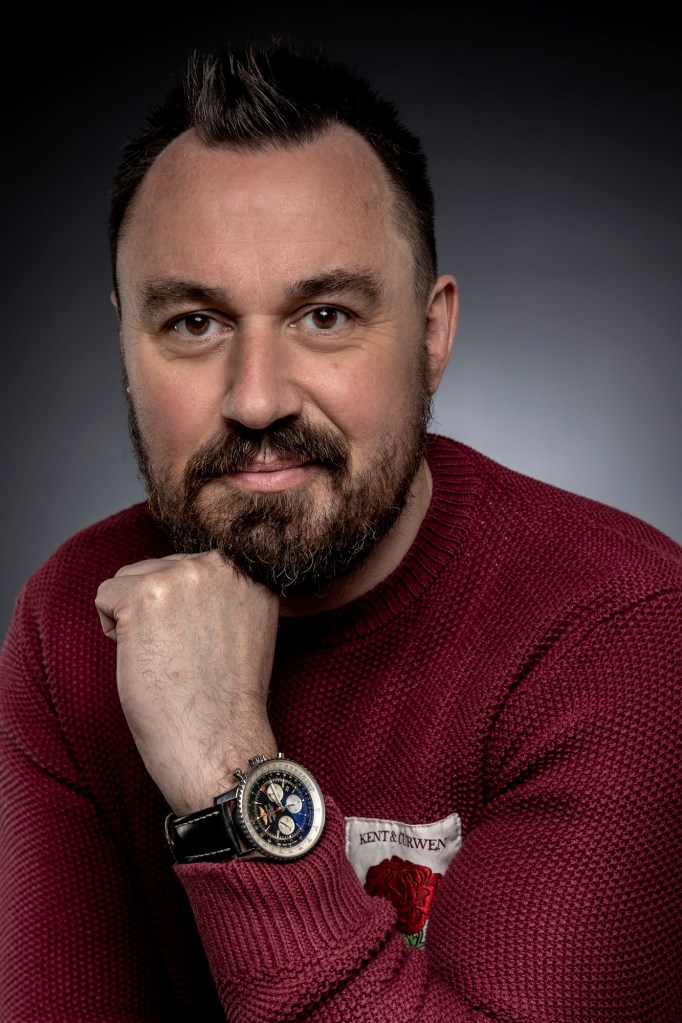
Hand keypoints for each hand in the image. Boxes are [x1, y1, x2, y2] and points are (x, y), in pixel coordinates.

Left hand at [95, 551, 278, 814]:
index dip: (185, 611)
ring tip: (165, 656)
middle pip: (158, 568)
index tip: (199, 645)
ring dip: (134, 617)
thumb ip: (223, 592)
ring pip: (129, 579)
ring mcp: (182, 576)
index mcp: (249, 571)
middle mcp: (220, 564)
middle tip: (183, 656)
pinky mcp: (144, 595)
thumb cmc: (226, 699)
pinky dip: (113, 630)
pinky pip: (105, 595)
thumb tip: (185, 577)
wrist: (219, 741)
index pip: (192, 567)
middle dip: (158, 610)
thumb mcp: (245, 627)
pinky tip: (144, 659)